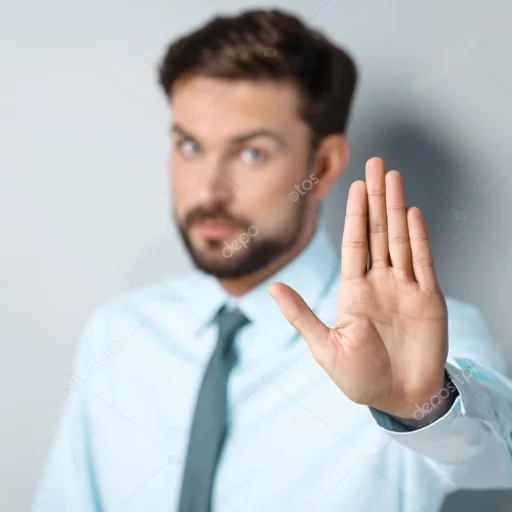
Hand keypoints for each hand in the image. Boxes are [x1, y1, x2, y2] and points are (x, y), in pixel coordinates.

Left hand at [270, 157, 448, 418]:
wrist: (397, 398)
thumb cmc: (359, 377)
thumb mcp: (324, 347)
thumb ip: (300, 314)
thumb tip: (272, 287)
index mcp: (353, 291)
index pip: (355, 243)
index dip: (355, 213)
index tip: (355, 185)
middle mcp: (379, 283)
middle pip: (379, 232)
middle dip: (377, 198)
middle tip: (377, 164)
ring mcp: (404, 289)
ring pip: (401, 239)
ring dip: (398, 208)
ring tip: (394, 177)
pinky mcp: (428, 300)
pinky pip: (424, 263)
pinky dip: (420, 238)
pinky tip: (413, 214)